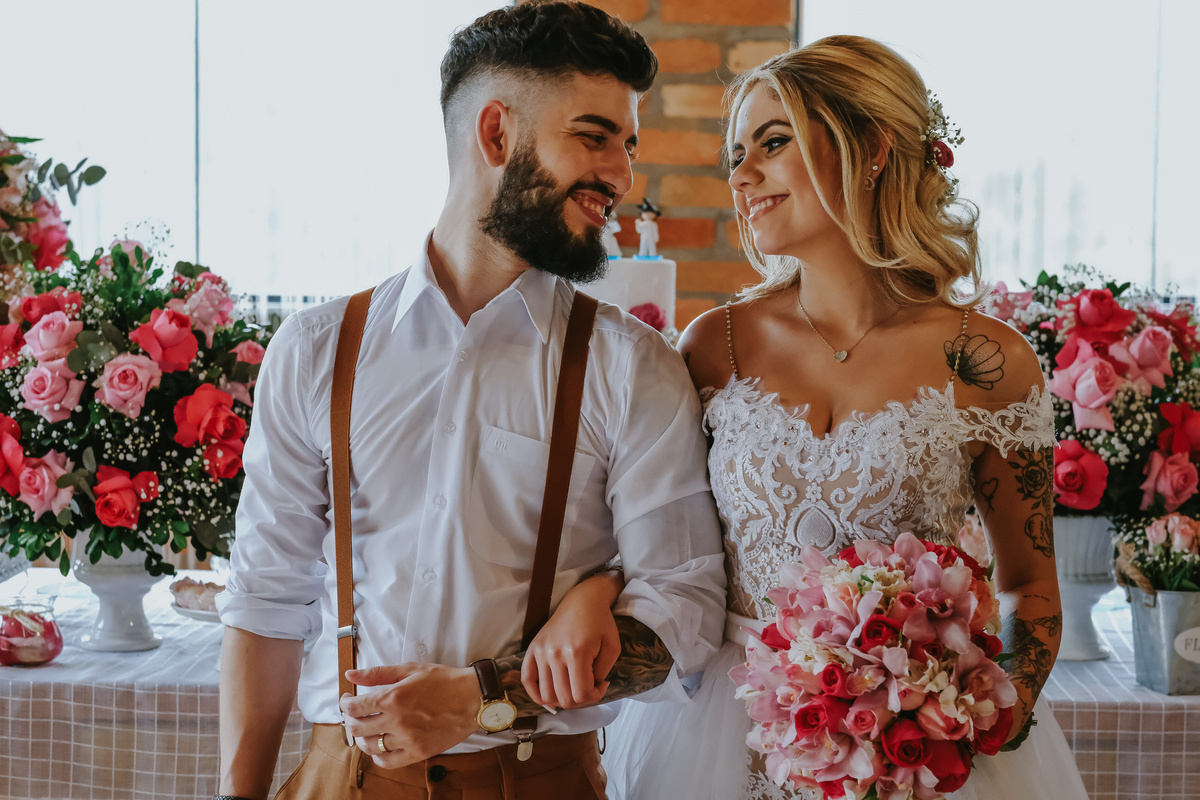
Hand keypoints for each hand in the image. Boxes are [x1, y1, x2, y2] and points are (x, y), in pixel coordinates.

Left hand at [339, 663, 478, 768]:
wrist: (472, 698)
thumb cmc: (444, 681)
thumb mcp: (410, 669)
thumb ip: (378, 673)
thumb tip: (350, 676)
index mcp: (393, 697)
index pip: (355, 707)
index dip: (346, 704)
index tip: (348, 701)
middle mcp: (397, 720)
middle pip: (358, 727)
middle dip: (351, 720)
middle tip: (355, 715)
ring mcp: (407, 739)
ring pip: (370, 746)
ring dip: (362, 738)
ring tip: (367, 730)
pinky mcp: (418, 752)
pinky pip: (388, 762)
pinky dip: (378, 757)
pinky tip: (380, 747)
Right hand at [521, 573, 621, 709]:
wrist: (582, 601)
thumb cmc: (601, 623)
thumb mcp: (612, 648)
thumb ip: (602, 673)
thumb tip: (590, 690)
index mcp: (576, 653)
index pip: (581, 694)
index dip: (594, 697)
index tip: (601, 685)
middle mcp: (554, 654)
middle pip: (563, 698)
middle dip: (580, 701)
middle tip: (588, 688)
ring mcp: (541, 651)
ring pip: (546, 695)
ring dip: (561, 700)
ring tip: (572, 688)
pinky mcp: (533, 648)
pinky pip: (527, 679)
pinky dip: (536, 694)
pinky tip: (548, 698)